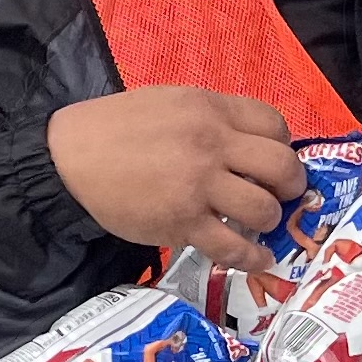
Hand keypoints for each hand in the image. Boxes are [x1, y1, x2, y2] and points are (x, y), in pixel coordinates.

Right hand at [46, 87, 308, 274]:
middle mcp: (211, 144)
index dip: (283, 145)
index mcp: (209, 109)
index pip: (273, 124)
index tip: (275, 160)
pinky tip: (257, 259)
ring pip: (263, 208)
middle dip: (292, 185)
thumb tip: (248, 143)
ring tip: (259, 224)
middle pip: (281, 166)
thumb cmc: (117, 128)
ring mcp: (198, 186)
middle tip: (284, 195)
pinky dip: (251, 257)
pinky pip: (232, 246)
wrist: (70, 157)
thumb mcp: (170, 102)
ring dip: (269, 220)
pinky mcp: (182, 222)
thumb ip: (211, 118)